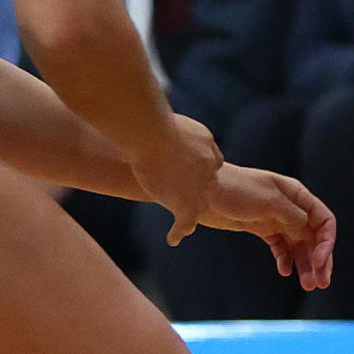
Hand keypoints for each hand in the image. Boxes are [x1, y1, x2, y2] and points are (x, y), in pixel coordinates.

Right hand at [132, 115, 226, 242]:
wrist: (154, 136)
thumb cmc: (152, 120)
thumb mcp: (164, 115)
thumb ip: (162, 119)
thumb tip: (143, 114)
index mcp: (206, 143)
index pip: (210, 159)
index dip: (200, 165)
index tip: (190, 168)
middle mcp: (209, 167)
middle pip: (209, 183)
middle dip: (201, 188)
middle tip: (188, 194)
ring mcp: (200, 188)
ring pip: (201, 203)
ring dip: (193, 210)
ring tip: (187, 222)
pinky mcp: (186, 205)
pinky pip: (186, 223)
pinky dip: (179, 231)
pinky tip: (173, 239)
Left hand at [197, 163, 336, 289]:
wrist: (202, 190)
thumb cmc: (236, 188)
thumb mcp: (270, 201)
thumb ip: (293, 217)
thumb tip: (307, 232)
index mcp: (297, 195)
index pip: (323, 221)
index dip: (326, 243)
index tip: (319, 262)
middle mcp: (290, 207)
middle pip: (314, 236)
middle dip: (320, 260)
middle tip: (321, 283)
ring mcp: (276, 219)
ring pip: (298, 245)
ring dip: (305, 265)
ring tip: (308, 285)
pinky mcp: (261, 228)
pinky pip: (280, 248)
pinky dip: (285, 260)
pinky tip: (285, 271)